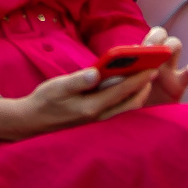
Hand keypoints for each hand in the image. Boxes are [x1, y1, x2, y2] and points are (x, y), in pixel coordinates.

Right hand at [0, 27, 187, 138]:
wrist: (31, 121)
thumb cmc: (44, 101)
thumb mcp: (57, 87)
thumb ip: (78, 80)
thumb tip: (96, 72)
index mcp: (91, 107)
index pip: (121, 90)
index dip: (139, 78)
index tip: (153, 65)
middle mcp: (98, 117)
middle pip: (129, 102)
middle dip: (144, 86)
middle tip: (156, 69)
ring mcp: (97, 121)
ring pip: (125, 109)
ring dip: (137, 94)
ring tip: (146, 78)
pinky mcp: (94, 121)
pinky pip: (117, 111)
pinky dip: (126, 100)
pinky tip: (128, 89)